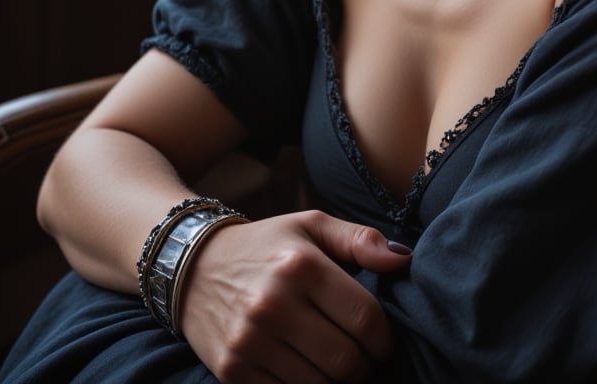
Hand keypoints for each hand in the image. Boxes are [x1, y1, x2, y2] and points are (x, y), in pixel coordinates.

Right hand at [178, 209, 411, 383]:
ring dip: (333, 380)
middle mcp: (274, 304)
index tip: (379, 339)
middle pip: (347, 362)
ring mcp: (251, 341)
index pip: (366, 320)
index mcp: (301, 266)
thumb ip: (360, 241)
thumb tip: (404, 259)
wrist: (192, 266)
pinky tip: (301, 368)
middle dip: (362, 364)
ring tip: (328, 358)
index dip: (384, 338)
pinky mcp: (233, 371)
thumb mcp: (310, 227)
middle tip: (357, 354)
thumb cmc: (265, 246)